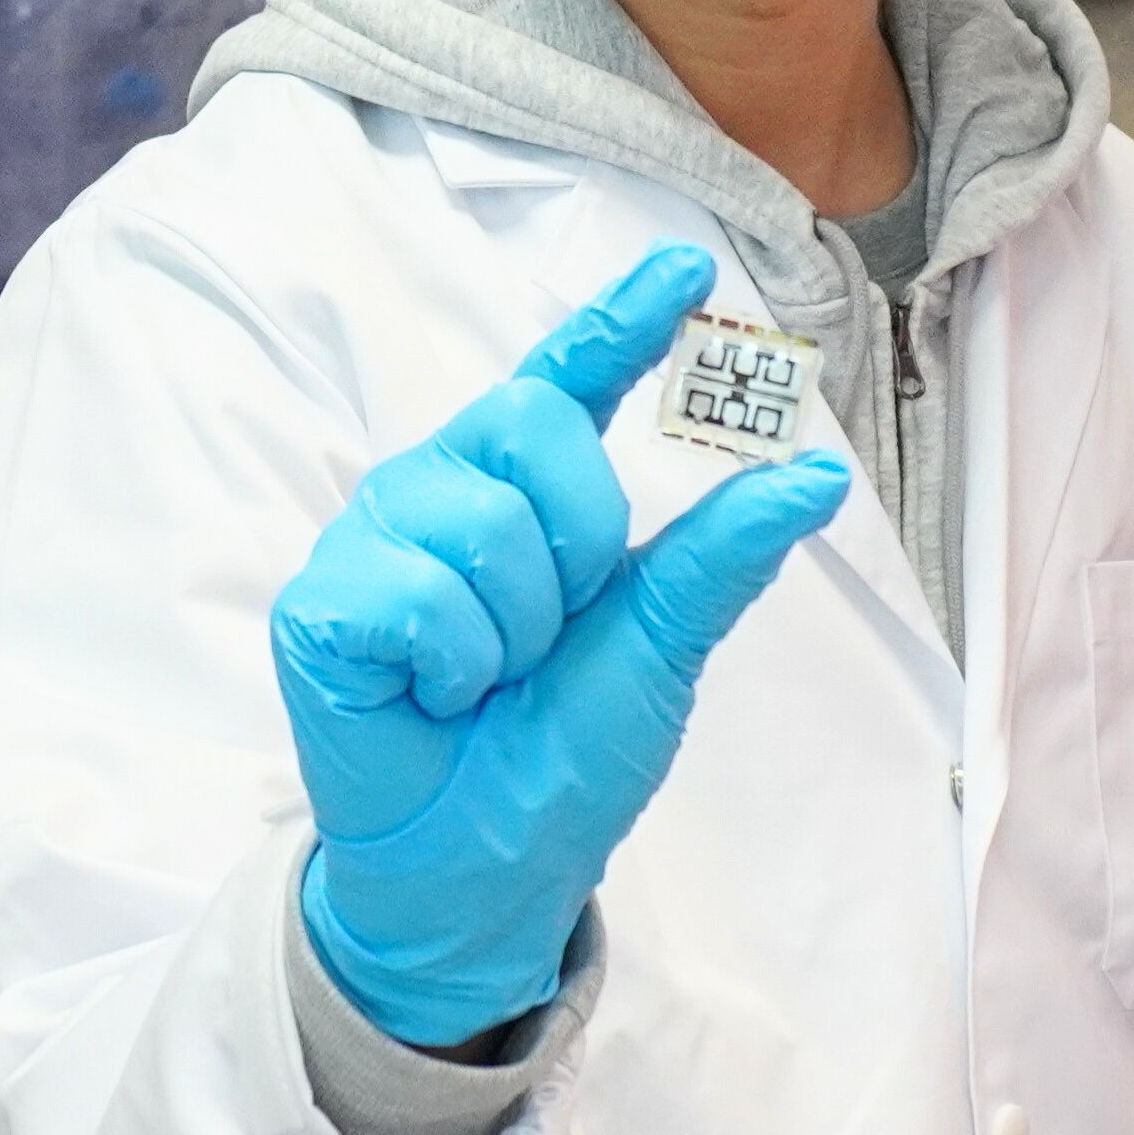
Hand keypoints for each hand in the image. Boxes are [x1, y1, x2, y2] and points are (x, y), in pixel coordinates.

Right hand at [274, 246, 852, 1046]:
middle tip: (549, 636)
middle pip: (533, 427)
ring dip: (515, 630)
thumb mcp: (658, 650)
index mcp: (521, 491)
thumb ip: (718, 558)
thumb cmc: (559, 757)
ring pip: (483, 523)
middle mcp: (441, 487)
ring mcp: (374, 537)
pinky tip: (429, 697)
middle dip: (576, 545)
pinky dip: (451, 666)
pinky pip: (419, 595)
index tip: (688, 266)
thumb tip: (812, 474)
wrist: (483, 869)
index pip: (569, 380)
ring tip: (483, 679)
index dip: (622, 318)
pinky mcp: (322, 601)